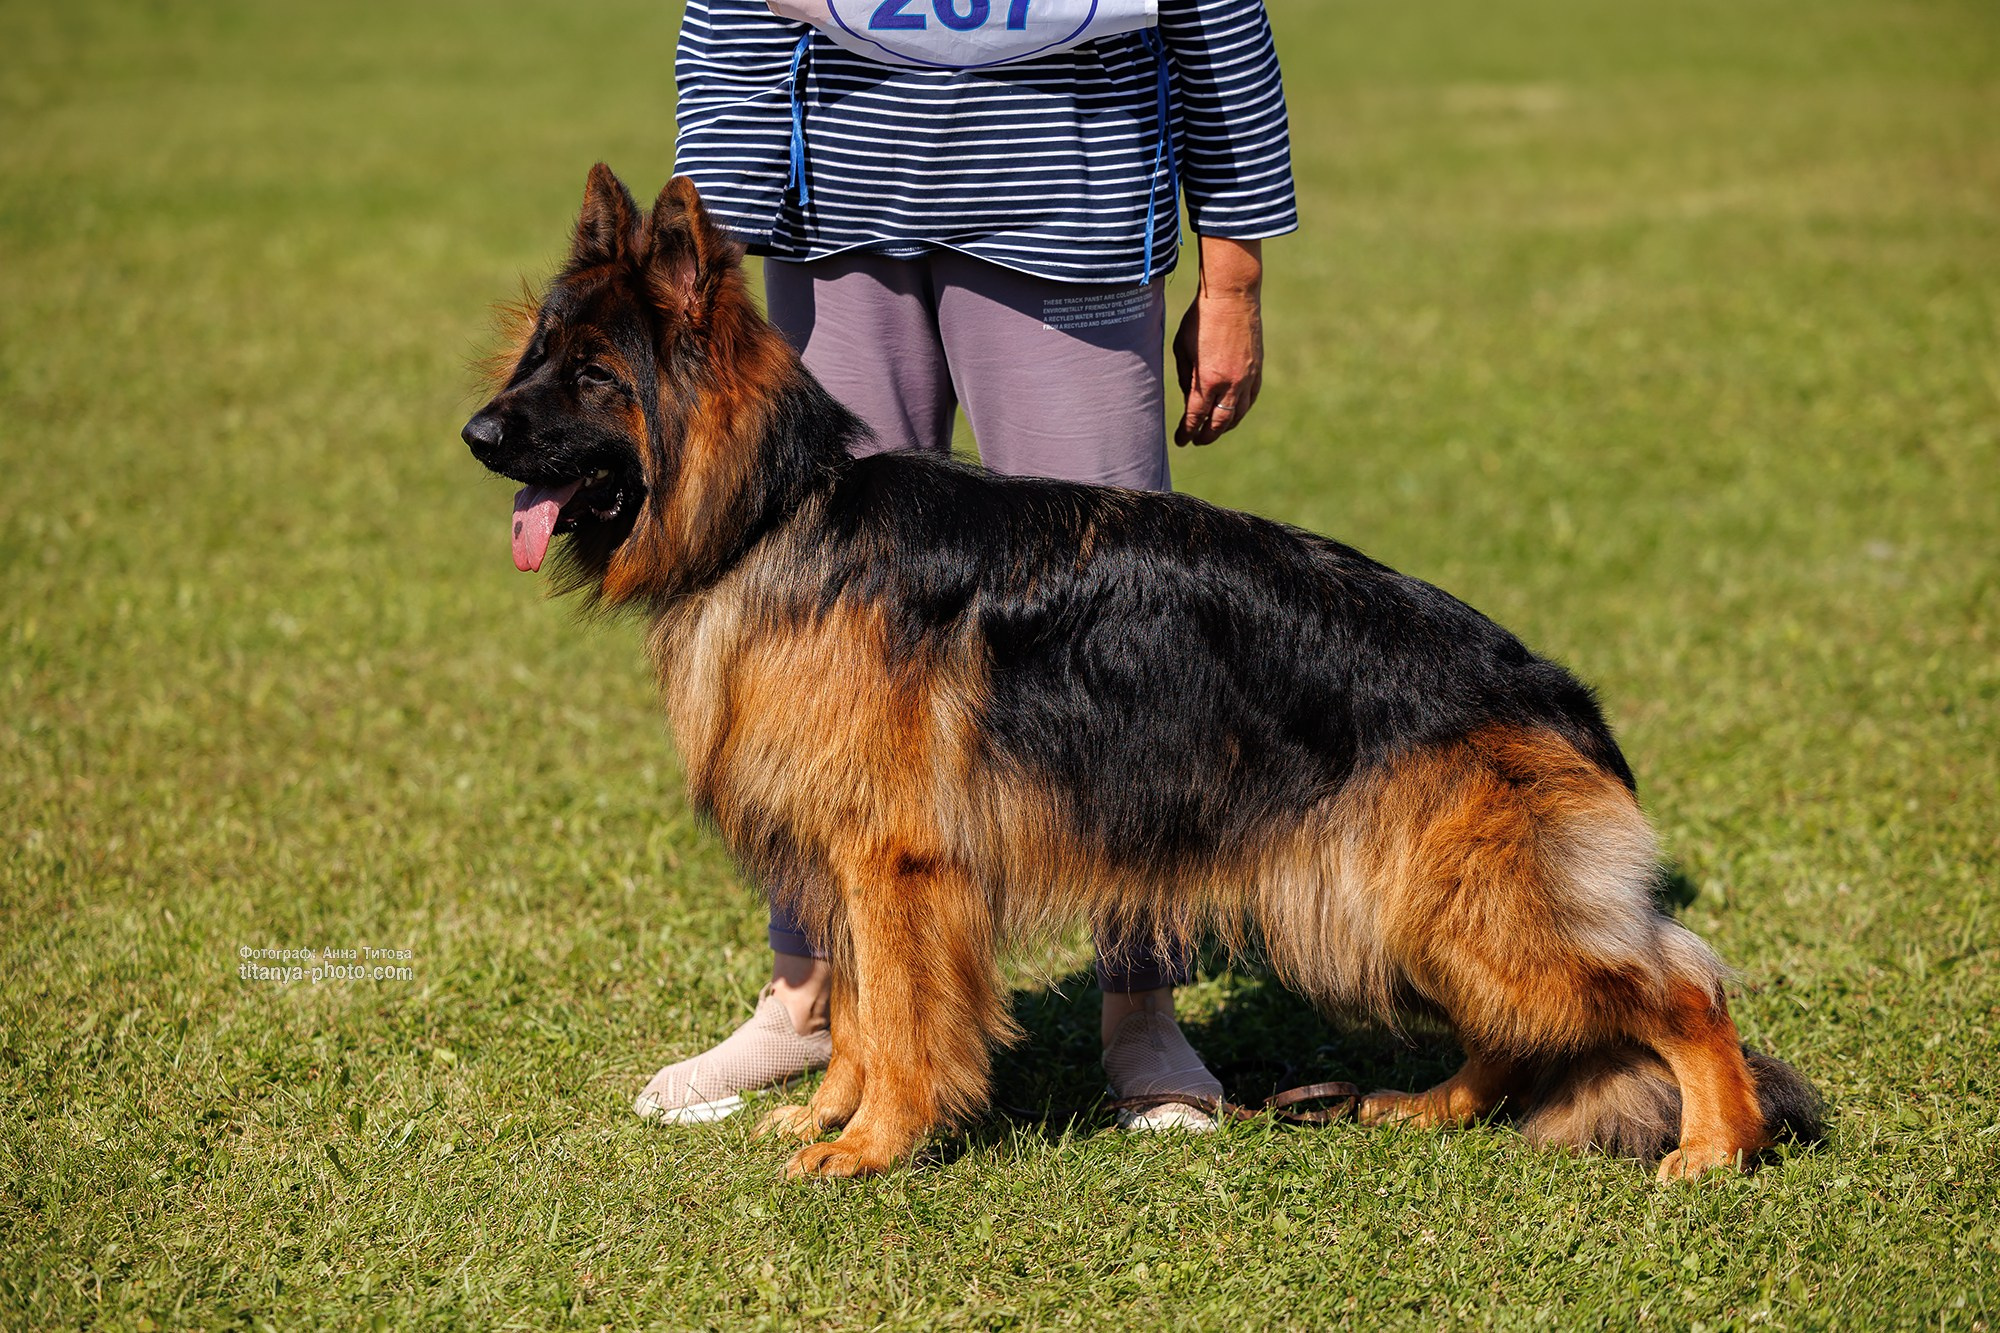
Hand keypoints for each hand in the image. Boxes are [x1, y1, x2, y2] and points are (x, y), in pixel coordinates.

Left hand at [1172, 236, 1263, 446]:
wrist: (1232, 296)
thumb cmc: (1200, 319)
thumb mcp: (1182, 349)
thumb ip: (1186, 378)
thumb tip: (1190, 399)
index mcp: (1208, 379)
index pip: (1196, 417)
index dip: (1187, 432)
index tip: (1181, 440)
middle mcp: (1230, 384)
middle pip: (1219, 422)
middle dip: (1207, 435)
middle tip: (1197, 440)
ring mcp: (1247, 378)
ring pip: (1238, 414)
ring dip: (1225, 426)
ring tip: (1214, 431)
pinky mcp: (1257, 369)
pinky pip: (1250, 399)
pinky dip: (1240, 410)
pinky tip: (1233, 413)